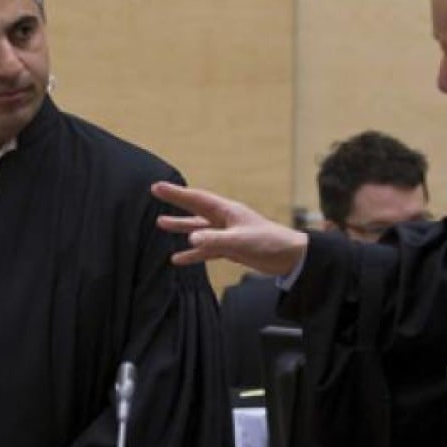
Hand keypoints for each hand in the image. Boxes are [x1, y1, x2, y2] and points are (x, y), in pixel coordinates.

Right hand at [151, 181, 307, 275]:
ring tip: (160, 224)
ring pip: (198, 229)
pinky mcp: (231, 248)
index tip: (157, 187)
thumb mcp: (240, 241)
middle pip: (194, 209)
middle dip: (175, 202)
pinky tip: (179, 259)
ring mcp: (227, 234)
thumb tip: (190, 239)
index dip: (176, 193)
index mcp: (227, 211)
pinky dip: (193, 254)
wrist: (289, 257)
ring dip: (181, 227)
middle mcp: (225, 219)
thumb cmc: (269, 242)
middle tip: (156, 193)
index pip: (196, 198)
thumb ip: (215, 240)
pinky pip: (206, 249)